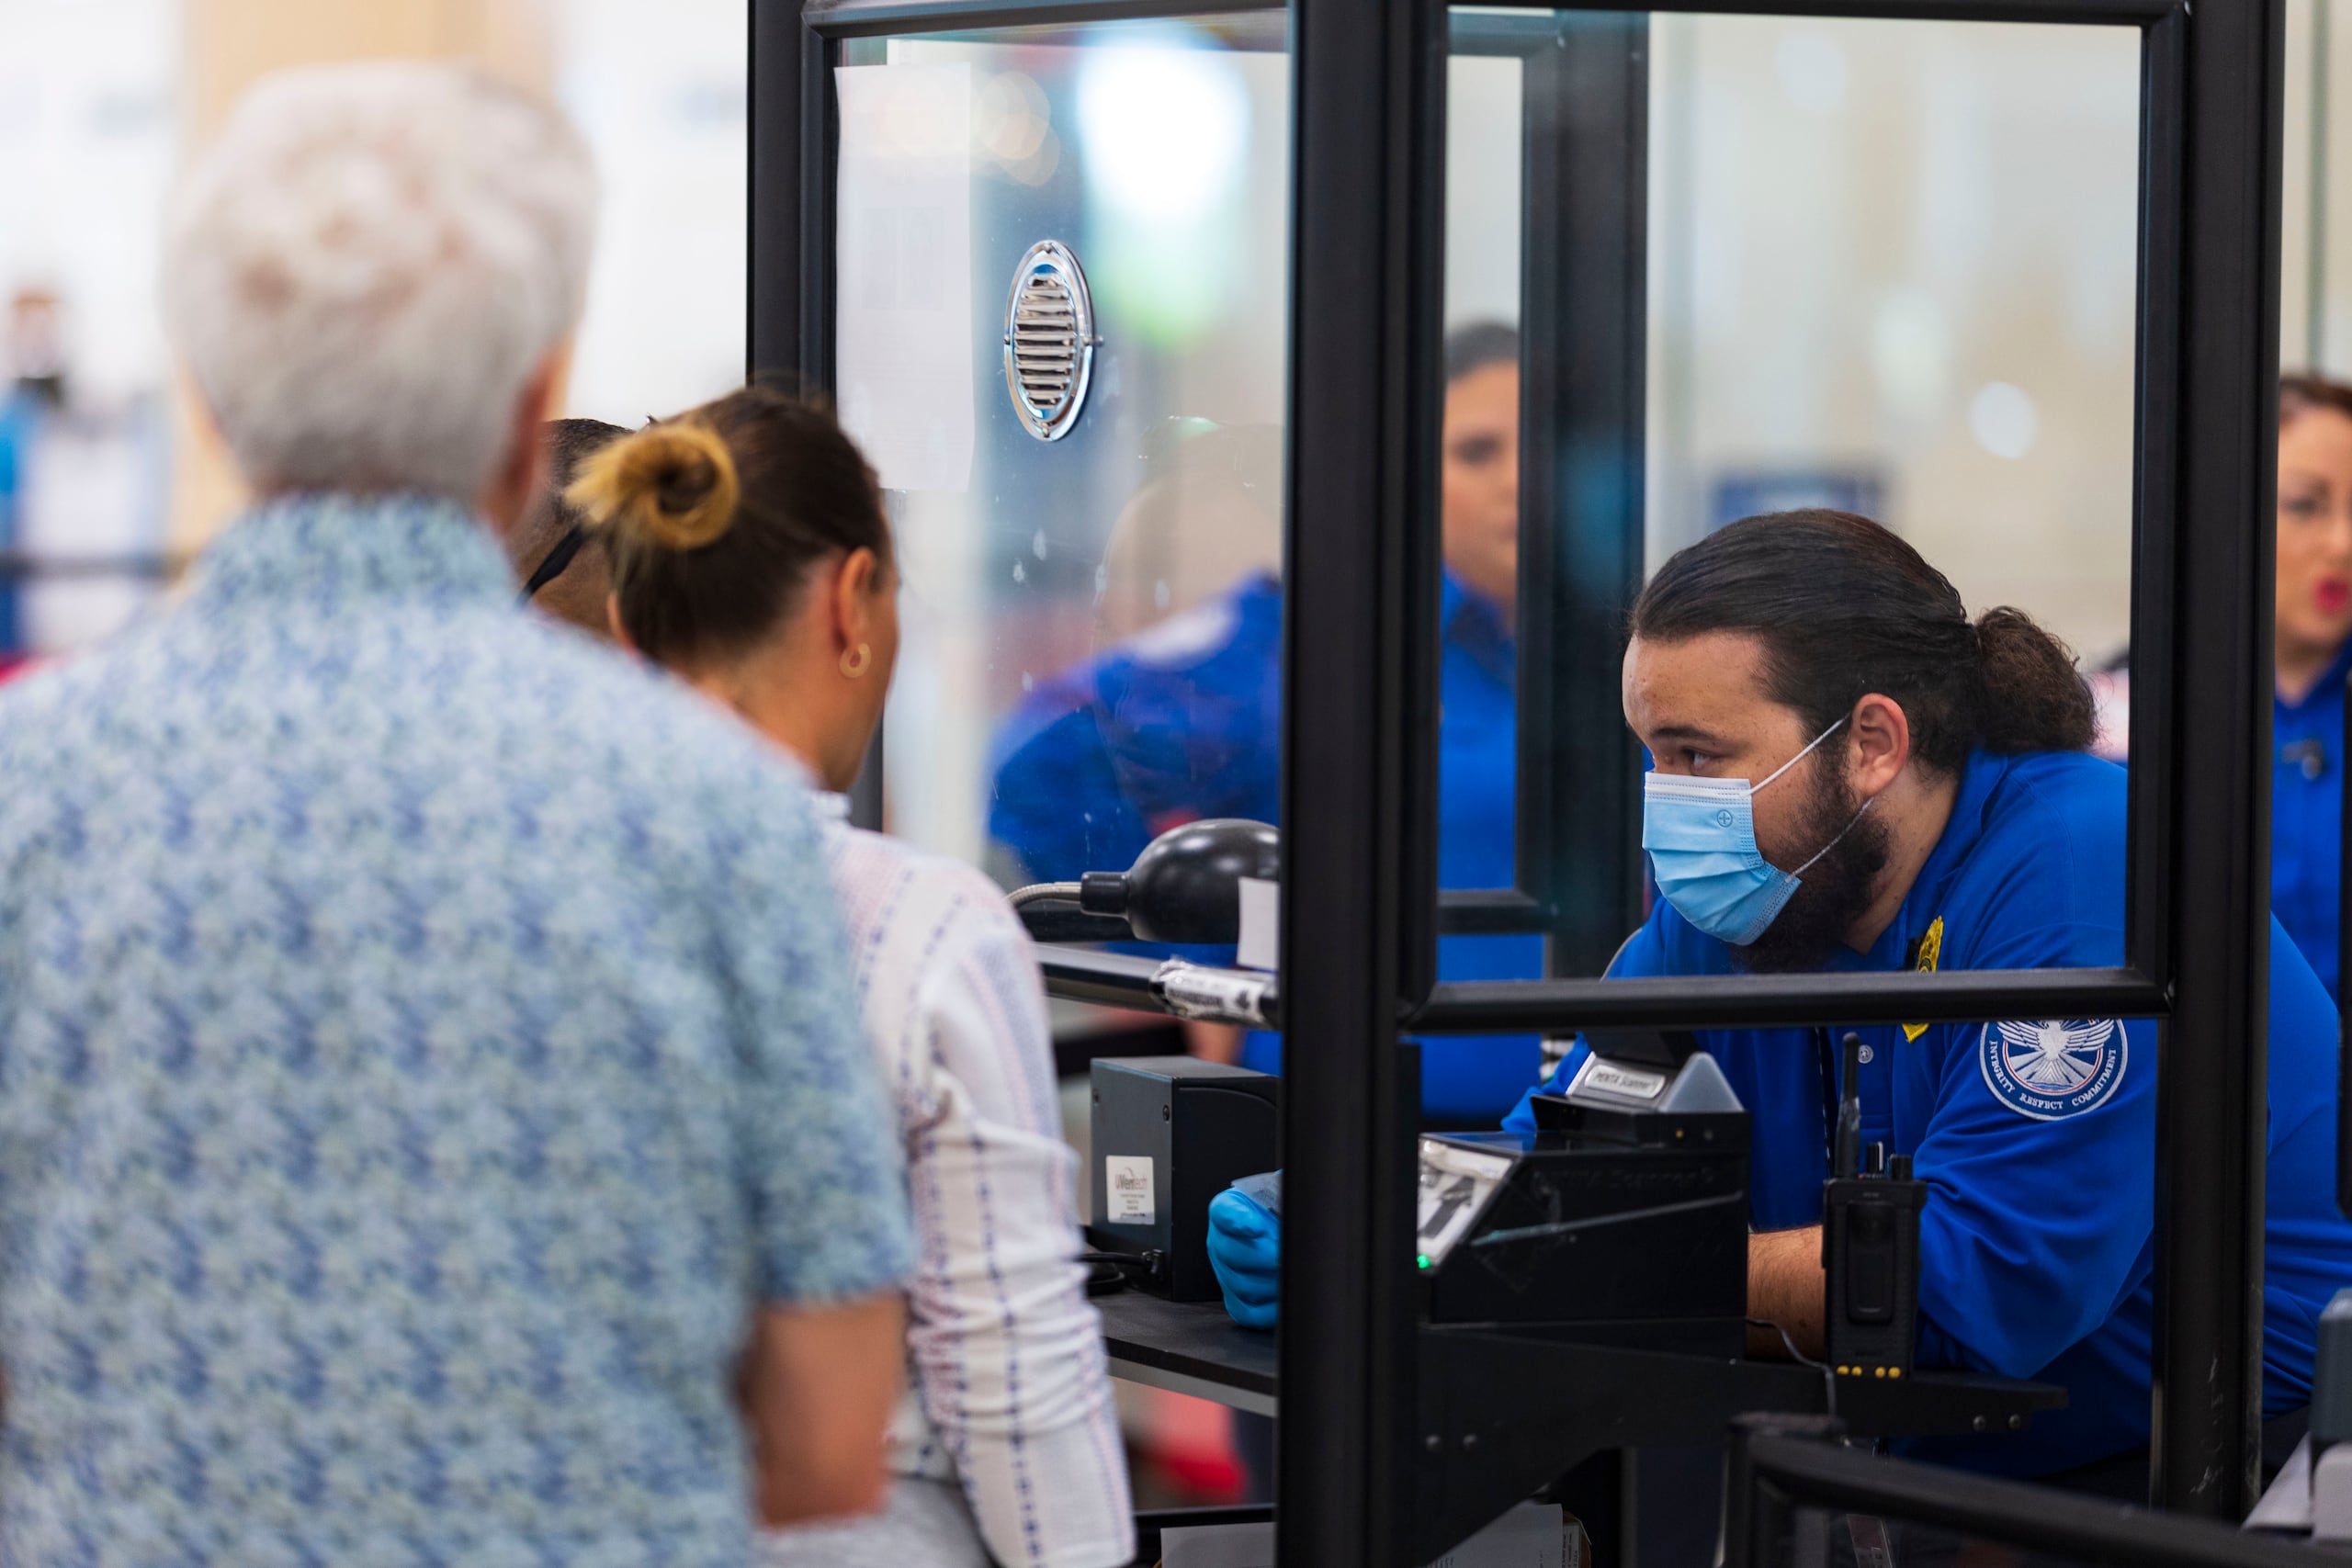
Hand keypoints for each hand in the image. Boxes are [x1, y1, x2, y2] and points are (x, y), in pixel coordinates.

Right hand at [1206, 1187, 1280, 1329]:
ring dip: (1272, 1283)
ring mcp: (1224, 1272)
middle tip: (1289, 1257)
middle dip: (1266, 1257)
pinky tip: (1285, 1299)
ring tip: (1294, 1275)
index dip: (1239, 1220)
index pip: (1224, 1212)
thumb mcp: (1283, 1198)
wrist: (1283, 1234)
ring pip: (1242, 1285)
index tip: (1257, 1225)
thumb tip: (1303, 1201)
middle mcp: (1220, 1241)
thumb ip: (1286, 1197)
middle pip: (1232, 1253)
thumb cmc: (1282, 1215)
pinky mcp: (1234, 1299)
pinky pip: (1246, 1312)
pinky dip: (1268, 1310)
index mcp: (1228, 1210)